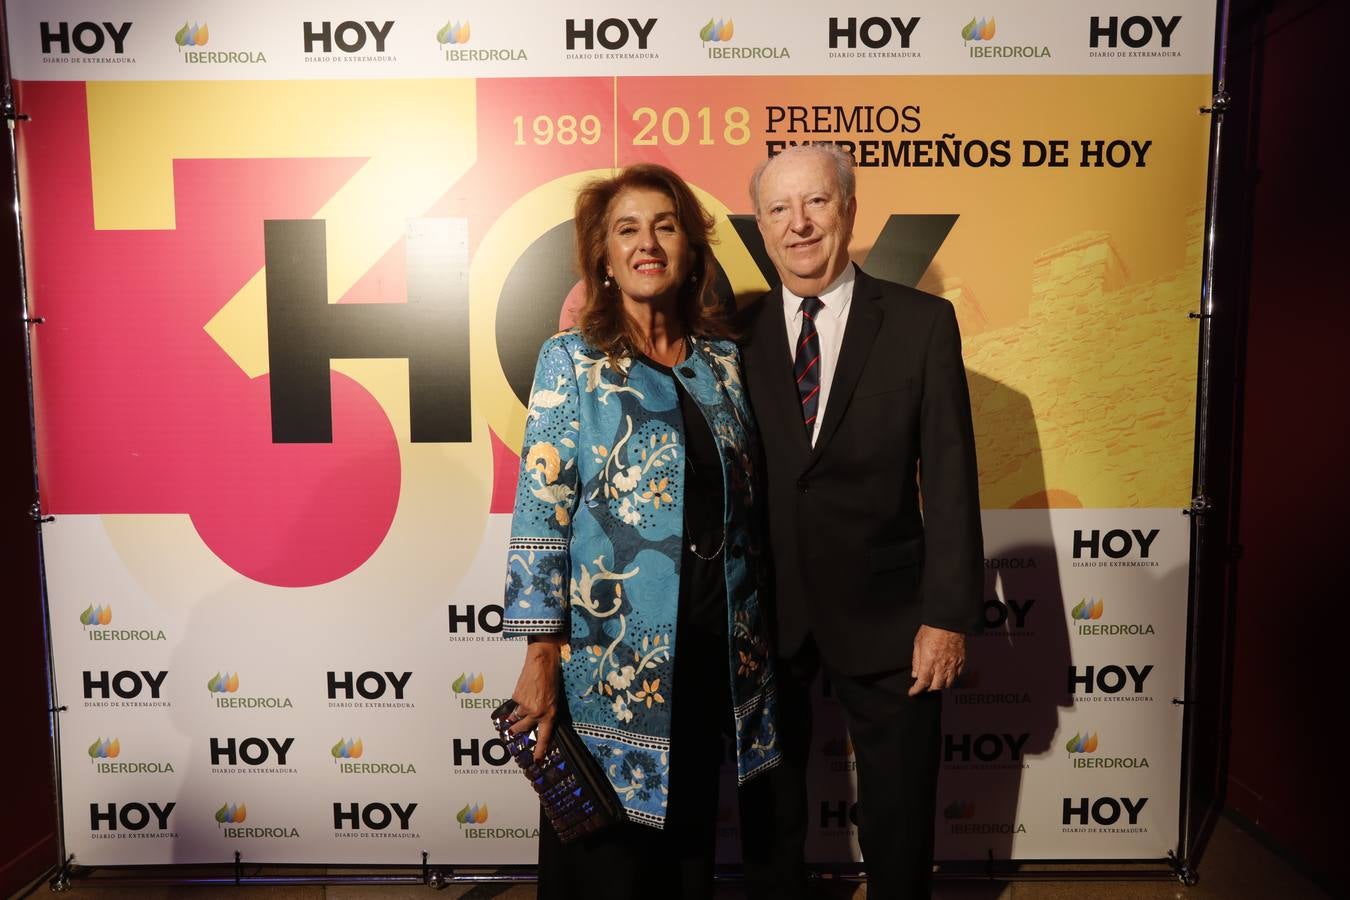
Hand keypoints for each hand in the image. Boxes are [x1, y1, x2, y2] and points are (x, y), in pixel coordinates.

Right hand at [509, 635, 564, 760]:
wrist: (542, 662)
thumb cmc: (552, 678)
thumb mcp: (553, 698)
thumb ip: (546, 711)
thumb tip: (537, 719)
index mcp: (550, 714)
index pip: (544, 736)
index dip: (540, 749)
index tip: (536, 760)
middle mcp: (537, 713)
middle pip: (523, 729)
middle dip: (518, 730)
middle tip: (513, 732)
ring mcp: (525, 706)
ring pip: (517, 716)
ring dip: (516, 715)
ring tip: (517, 708)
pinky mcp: (517, 698)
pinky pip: (515, 704)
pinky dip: (517, 701)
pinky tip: (522, 691)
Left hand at [909, 625, 963, 696]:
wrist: (949, 621)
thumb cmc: (932, 629)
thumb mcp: (918, 643)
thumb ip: (916, 661)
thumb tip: (915, 674)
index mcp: (929, 661)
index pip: (922, 682)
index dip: (916, 690)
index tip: (912, 692)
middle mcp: (942, 666)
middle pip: (936, 687)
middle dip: (928, 689)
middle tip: (923, 687)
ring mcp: (953, 664)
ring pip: (948, 684)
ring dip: (940, 686)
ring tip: (934, 683)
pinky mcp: (961, 661)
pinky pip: (957, 676)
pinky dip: (950, 680)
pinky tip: (946, 677)